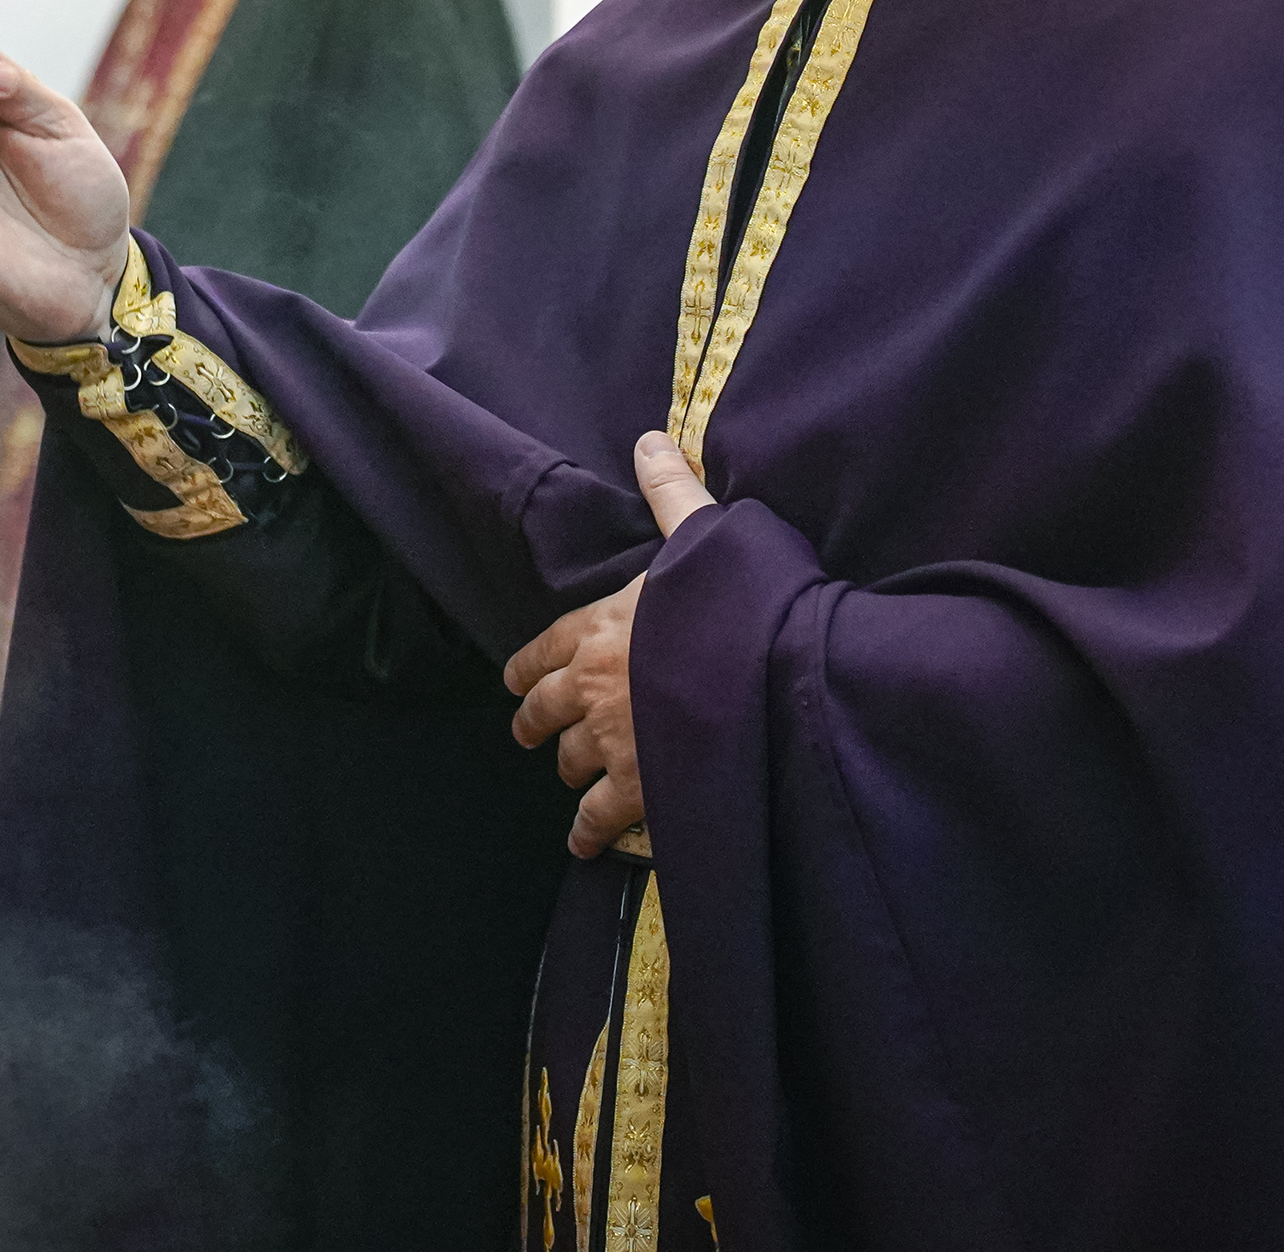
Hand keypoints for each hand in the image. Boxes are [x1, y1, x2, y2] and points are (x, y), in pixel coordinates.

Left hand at [506, 432, 717, 856]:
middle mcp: (591, 685)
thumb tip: (649, 441)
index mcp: (600, 624)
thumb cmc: (734, 603)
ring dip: (567, 770)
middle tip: (528, 734)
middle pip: (544, 710)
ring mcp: (612, 739)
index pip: (543, 647)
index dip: (527, 665)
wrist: (767, 672)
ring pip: (569, 761)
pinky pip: (599, 816)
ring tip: (568, 780)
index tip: (516, 681)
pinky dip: (588, 830)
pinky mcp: (639, 785)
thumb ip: (671, 494)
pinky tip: (584, 843)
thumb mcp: (702, 535)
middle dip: (536, 722)